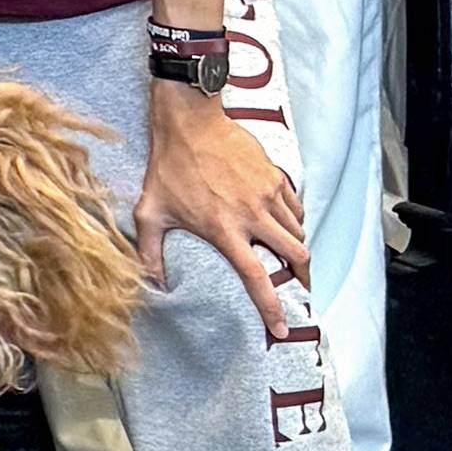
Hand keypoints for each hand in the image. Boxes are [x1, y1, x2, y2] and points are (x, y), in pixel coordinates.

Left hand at [135, 89, 310, 338]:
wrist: (189, 122)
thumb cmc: (168, 167)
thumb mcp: (150, 212)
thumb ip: (150, 251)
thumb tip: (152, 283)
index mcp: (224, 229)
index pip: (256, 277)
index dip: (271, 307)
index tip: (282, 328)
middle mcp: (252, 215)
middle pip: (295, 255)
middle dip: (301, 276)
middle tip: (299, 287)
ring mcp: (267, 194)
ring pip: (298, 231)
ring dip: (295, 246)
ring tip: (285, 254)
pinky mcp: (275, 176)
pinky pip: (296, 207)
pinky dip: (293, 220)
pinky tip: (281, 223)